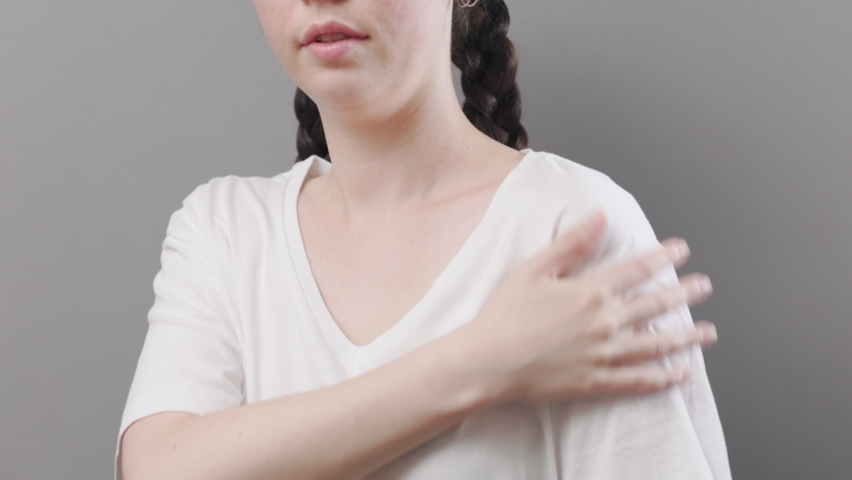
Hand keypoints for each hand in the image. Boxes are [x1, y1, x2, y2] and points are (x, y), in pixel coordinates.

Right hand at [465, 209, 716, 403]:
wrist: (488, 363)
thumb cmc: (504, 315)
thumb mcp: (533, 269)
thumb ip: (571, 243)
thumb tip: (600, 216)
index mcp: (590, 292)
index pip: (638, 269)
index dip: (663, 256)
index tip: (681, 249)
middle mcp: (605, 324)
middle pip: (656, 306)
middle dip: (684, 293)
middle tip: (704, 286)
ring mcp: (603, 356)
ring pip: (656, 345)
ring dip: (686, 337)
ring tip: (708, 332)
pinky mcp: (596, 382)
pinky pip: (639, 381)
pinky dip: (664, 379)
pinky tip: (682, 374)